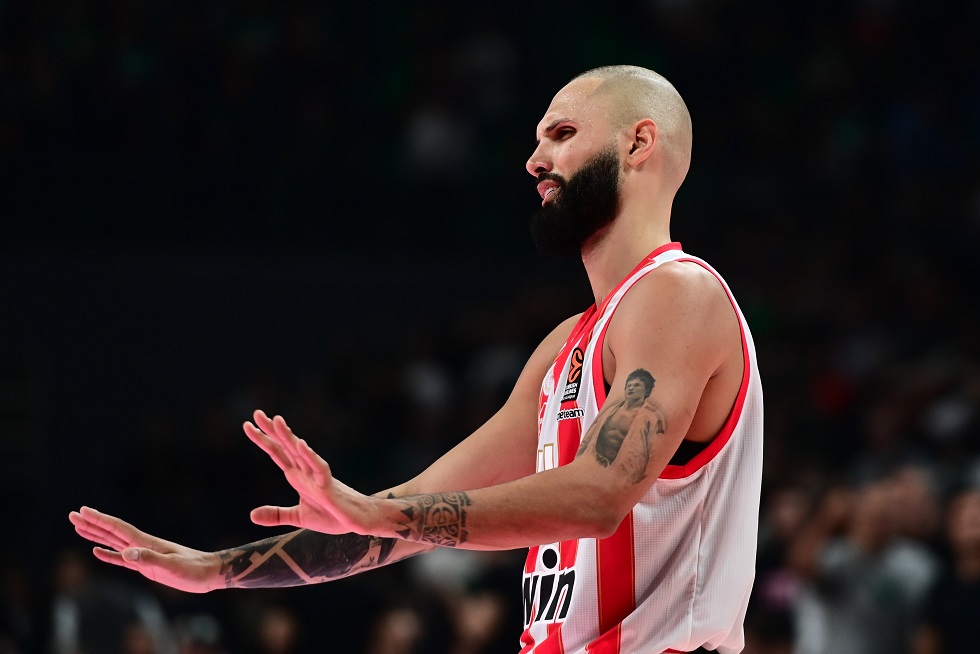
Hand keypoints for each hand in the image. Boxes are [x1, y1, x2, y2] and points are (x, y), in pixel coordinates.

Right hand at [68, 507, 219, 592]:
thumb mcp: (171, 566)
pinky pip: (121, 559)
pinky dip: (108, 555)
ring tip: (79, 528)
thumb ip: (149, 559)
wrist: (208, 573)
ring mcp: (143, 554)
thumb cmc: (193, 569)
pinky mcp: (146, 566)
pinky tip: (97, 552)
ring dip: (96, 535)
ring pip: (113, 542)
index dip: (100, 520)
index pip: (117, 528)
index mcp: (146, 543)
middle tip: (72, 515)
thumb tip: (126, 553)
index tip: (83, 511)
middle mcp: (142, 545)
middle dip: (92, 524)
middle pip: (111, 532)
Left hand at [244, 410, 375, 534]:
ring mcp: (317, 477)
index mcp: (298, 476)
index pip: (277, 453)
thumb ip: (276, 514)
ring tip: (277, 420)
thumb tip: (252, 515)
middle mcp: (306, 472)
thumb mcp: (298, 517)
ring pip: (300, 453)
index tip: (248, 426)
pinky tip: (301, 444)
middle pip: (285, 447)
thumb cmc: (332, 516)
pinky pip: (319, 468)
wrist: (357, 522)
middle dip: (271, 431)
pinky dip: (310, 456)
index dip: (263, 440)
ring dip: (288, 437)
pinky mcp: (329, 486)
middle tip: (256, 413)